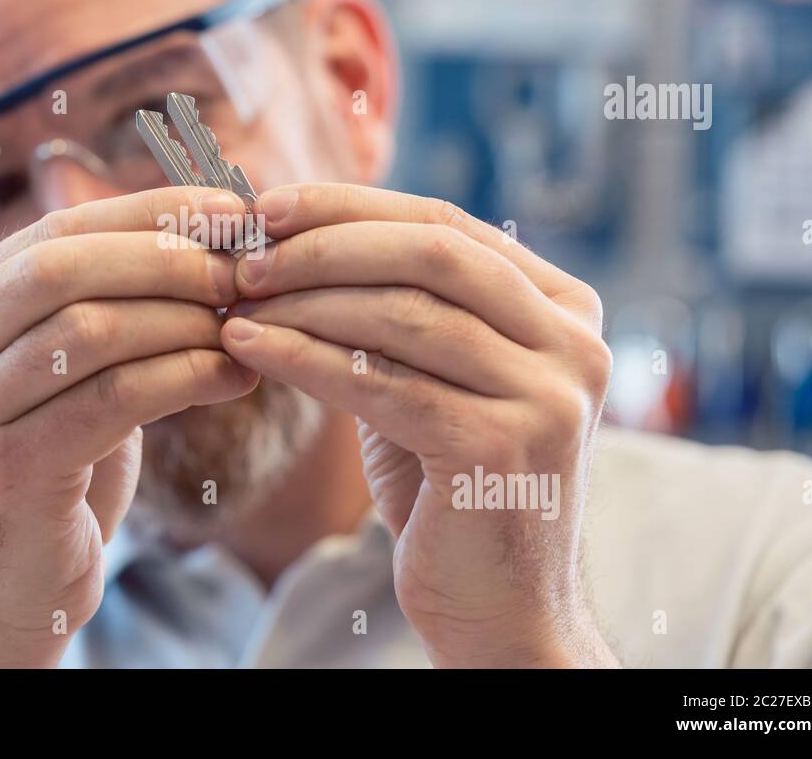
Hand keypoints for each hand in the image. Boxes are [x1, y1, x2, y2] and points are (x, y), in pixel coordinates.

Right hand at [0, 187, 257, 666]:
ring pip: (88, 329)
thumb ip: (99, 309)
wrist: (3, 593)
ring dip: (183, 322)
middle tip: (240, 269)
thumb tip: (205, 238)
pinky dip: (184, 378)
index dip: (146, 214)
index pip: (53, 232)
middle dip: (164, 258)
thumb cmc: (50, 474)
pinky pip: (111, 399)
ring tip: (242, 329)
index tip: (229, 211)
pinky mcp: (2, 471)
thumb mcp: (60, 378)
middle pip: (60, 267)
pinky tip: (233, 379)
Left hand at [222, 184, 616, 666]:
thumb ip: (396, 309)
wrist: (500, 607)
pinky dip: (305, 358)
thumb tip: (294, 235)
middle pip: (432, 254)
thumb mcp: (432, 377)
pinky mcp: (505, 448)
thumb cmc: (449, 487)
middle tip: (245, 254)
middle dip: (325, 245)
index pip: (447, 225)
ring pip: (404, 314)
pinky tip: (249, 348)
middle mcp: (574, 343)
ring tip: (237, 300)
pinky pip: (382, 383)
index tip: (268, 205)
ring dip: (305, 301)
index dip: (352, 207)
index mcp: (563, 308)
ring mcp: (550, 395)